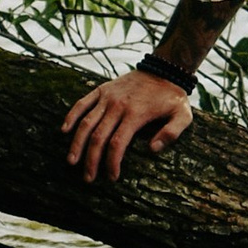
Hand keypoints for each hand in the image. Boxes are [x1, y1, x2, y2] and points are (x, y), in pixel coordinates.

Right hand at [61, 68, 195, 182]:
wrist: (164, 69)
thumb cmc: (173, 97)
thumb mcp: (183, 115)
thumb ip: (172, 133)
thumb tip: (152, 150)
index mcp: (136, 114)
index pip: (118, 143)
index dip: (112, 162)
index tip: (112, 177)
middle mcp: (118, 105)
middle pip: (98, 136)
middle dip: (91, 160)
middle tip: (88, 178)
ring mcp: (107, 97)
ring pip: (86, 122)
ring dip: (77, 143)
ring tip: (71, 161)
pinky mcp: (102, 90)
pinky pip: (82, 103)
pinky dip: (71, 116)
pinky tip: (64, 130)